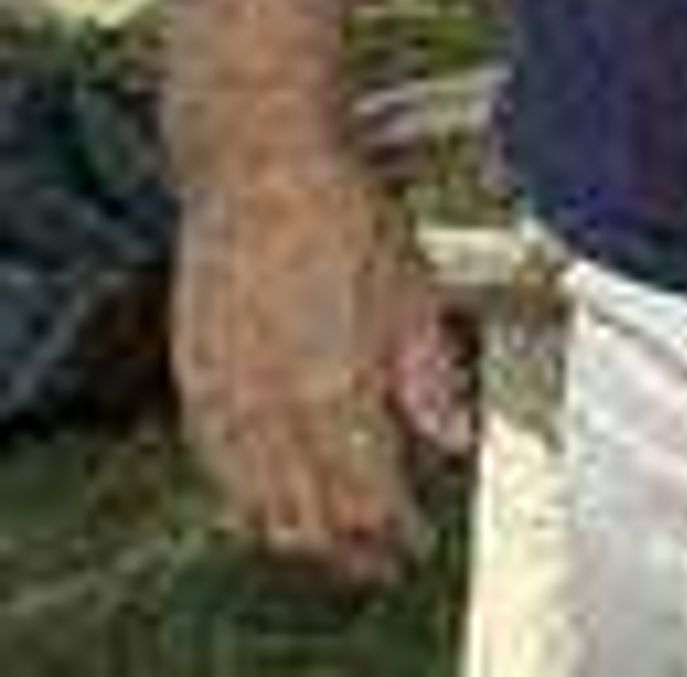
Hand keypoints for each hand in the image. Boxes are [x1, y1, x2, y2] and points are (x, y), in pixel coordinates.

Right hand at [172, 147, 470, 582]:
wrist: (258, 172)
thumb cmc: (340, 216)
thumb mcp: (416, 294)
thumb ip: (432, 379)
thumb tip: (453, 437)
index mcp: (337, 388)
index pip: (366, 501)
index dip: (393, 535)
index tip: (415, 541)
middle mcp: (273, 406)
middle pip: (307, 519)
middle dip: (347, 549)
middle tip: (381, 554)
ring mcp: (225, 398)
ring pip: (255, 506)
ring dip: (296, 532)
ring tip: (335, 538)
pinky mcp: (192, 384)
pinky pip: (216, 470)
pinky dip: (246, 498)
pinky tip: (269, 496)